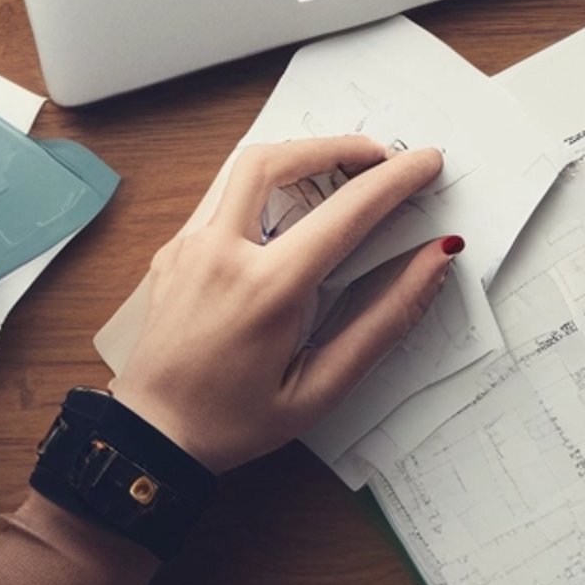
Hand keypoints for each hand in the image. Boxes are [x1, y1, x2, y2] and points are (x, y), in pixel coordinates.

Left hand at [108, 136, 458, 473]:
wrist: (150, 440)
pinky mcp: (172, 250)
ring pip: (243, 168)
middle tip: (379, 154)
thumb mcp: (320, 389)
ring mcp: (189, 246)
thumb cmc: (235, 423)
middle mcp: (222, 253)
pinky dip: (260, 187)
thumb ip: (383, 321)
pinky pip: (220, 198)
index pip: (347, 212)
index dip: (396, 179)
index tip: (427, 161)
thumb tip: (433, 262)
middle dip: (336, 145)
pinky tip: (284, 213)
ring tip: (336, 171)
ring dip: (295, 157)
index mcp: (267, 289)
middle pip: (279, 159)